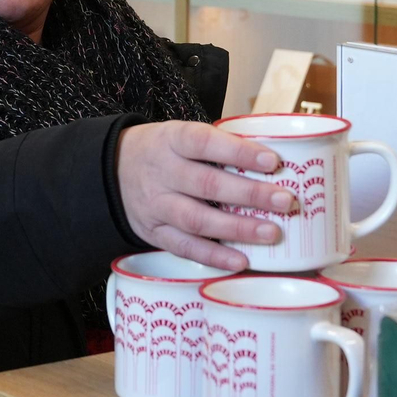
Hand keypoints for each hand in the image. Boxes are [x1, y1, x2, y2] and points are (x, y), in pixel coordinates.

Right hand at [115, 121, 297, 270]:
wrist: (111, 172)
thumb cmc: (163, 152)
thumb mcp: (180, 135)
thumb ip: (218, 146)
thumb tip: (274, 161)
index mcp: (171, 140)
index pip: (205, 143)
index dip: (239, 152)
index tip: (272, 161)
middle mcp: (162, 172)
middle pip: (207, 185)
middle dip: (250, 194)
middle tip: (284, 200)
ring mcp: (157, 205)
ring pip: (197, 220)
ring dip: (237, 228)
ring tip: (271, 233)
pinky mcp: (154, 232)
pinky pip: (185, 247)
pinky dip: (213, 256)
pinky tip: (241, 260)